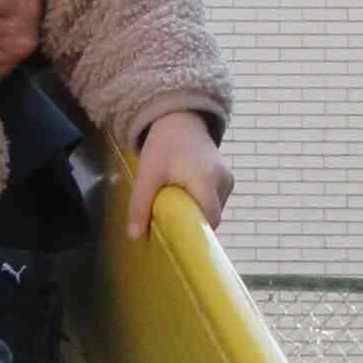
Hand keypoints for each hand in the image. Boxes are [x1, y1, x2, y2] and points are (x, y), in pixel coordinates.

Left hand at [126, 112, 231, 244]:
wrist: (180, 119)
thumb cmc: (163, 145)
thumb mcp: (147, 174)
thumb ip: (139, 205)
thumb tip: (134, 236)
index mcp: (205, 180)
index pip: (208, 221)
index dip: (195, 235)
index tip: (177, 243)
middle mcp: (223, 181)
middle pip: (212, 219)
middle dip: (192, 225)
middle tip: (170, 225)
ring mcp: (228, 180)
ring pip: (214, 212)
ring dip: (196, 215)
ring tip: (176, 208)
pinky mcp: (227, 180)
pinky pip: (216, 203)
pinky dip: (201, 206)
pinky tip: (185, 199)